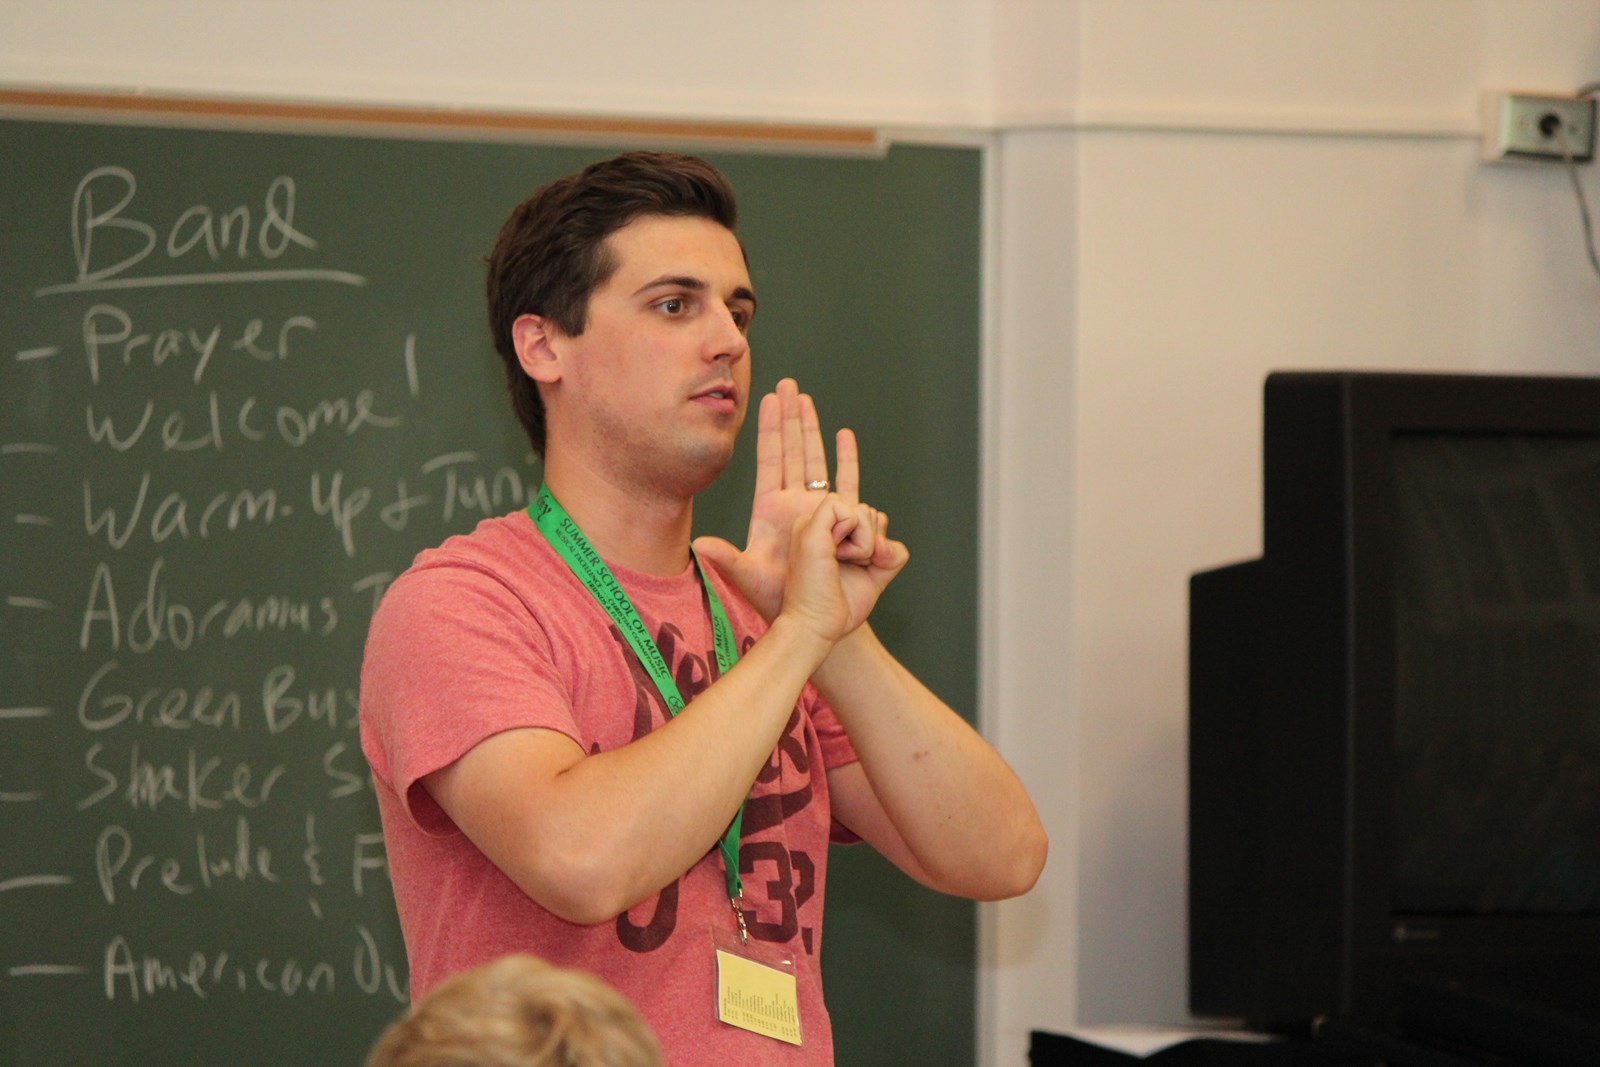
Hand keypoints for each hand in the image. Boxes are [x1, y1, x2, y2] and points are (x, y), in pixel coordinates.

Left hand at [694, 378, 904, 624]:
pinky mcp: (845, 521)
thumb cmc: (778, 599)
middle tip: (790, 384)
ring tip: (809, 402)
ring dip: (814, 430)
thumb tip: (699, 543)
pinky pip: (848, 483)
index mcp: (770, 510)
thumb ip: (726, 558)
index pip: (769, 460)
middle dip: (792, 416)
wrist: (814, 617)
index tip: (768, 399)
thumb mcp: (747, 576)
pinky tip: (845, 437)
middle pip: (794, 450)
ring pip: (817, 460)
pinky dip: (846, 459)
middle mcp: (795, 503)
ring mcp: (820, 509)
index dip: (769, 429)